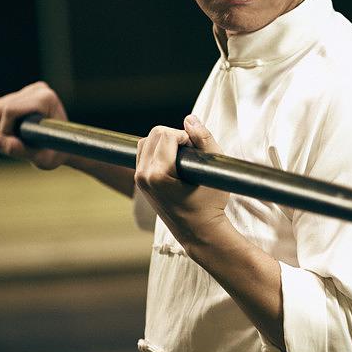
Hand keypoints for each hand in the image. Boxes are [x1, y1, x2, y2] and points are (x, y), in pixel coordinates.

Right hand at [0, 81, 68, 169]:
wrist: (63, 149)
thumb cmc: (56, 154)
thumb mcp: (42, 158)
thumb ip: (20, 151)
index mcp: (47, 99)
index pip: (10, 110)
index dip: (7, 131)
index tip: (21, 144)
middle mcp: (38, 90)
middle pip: (0, 109)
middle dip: (2, 130)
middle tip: (19, 144)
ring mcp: (28, 90)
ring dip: (1, 129)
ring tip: (20, 140)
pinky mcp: (19, 95)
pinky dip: (1, 125)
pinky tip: (17, 132)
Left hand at [135, 115, 230, 247]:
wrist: (199, 232)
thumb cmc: (210, 203)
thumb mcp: (213, 169)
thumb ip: (204, 139)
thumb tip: (189, 119)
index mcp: (157, 174)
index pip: (165, 133)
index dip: (186, 136)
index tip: (197, 151)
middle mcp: (143, 176)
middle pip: (154, 134)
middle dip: (174, 136)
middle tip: (191, 153)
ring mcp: (139, 180)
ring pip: (146, 141)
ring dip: (164, 142)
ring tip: (182, 157)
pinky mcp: (140, 182)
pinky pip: (144, 153)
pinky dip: (158, 151)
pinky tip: (174, 162)